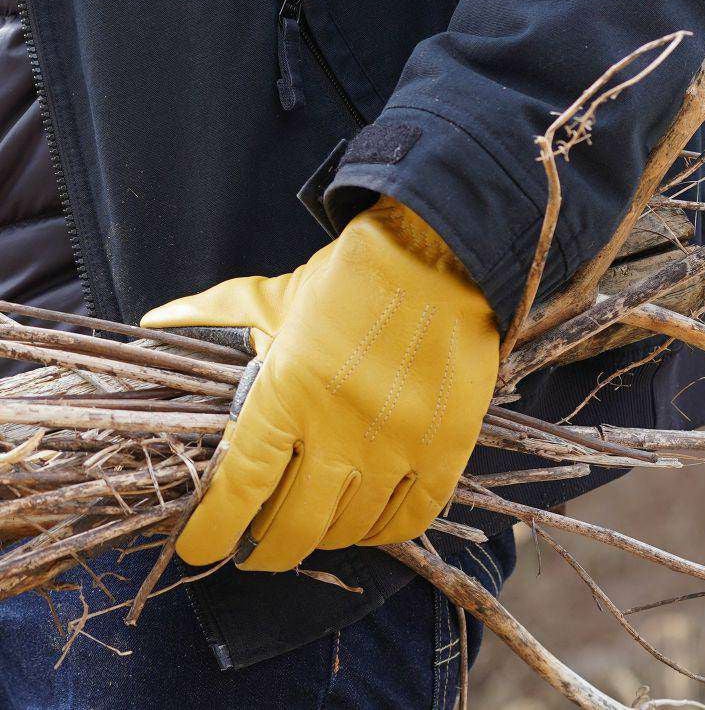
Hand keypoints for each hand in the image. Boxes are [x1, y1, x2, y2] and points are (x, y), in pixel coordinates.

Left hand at [141, 198, 498, 570]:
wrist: (439, 259)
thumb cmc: (350, 280)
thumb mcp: (275, 296)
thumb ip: (212, 314)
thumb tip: (153, 321)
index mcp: (287, 393)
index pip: (241, 486)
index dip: (214, 531)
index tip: (201, 551)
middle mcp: (340, 431)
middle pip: (293, 525)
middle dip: (265, 551)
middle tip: (255, 549)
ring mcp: (397, 446)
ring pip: (349, 529)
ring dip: (320, 540)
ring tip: (308, 530)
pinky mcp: (444, 449)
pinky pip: (410, 519)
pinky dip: (380, 533)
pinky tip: (364, 525)